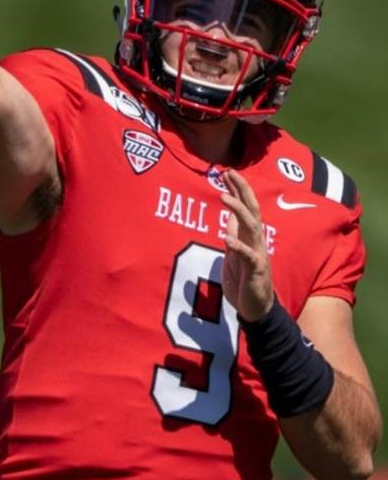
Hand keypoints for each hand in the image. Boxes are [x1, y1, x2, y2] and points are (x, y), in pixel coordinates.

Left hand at [221, 170, 274, 321]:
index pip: (246, 207)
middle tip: (230, 172)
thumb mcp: (235, 253)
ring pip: (252, 226)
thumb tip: (229, 218)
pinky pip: (248, 256)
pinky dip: (237, 246)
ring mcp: (257, 254)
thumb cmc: (244, 279)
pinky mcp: (256, 270)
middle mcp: (256, 241)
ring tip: (223, 196)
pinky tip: (226, 237)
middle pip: (252, 210)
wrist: (255, 307)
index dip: (238, 189)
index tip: (227, 172)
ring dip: (237, 210)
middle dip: (242, 190)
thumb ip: (235, 235)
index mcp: (249, 236)